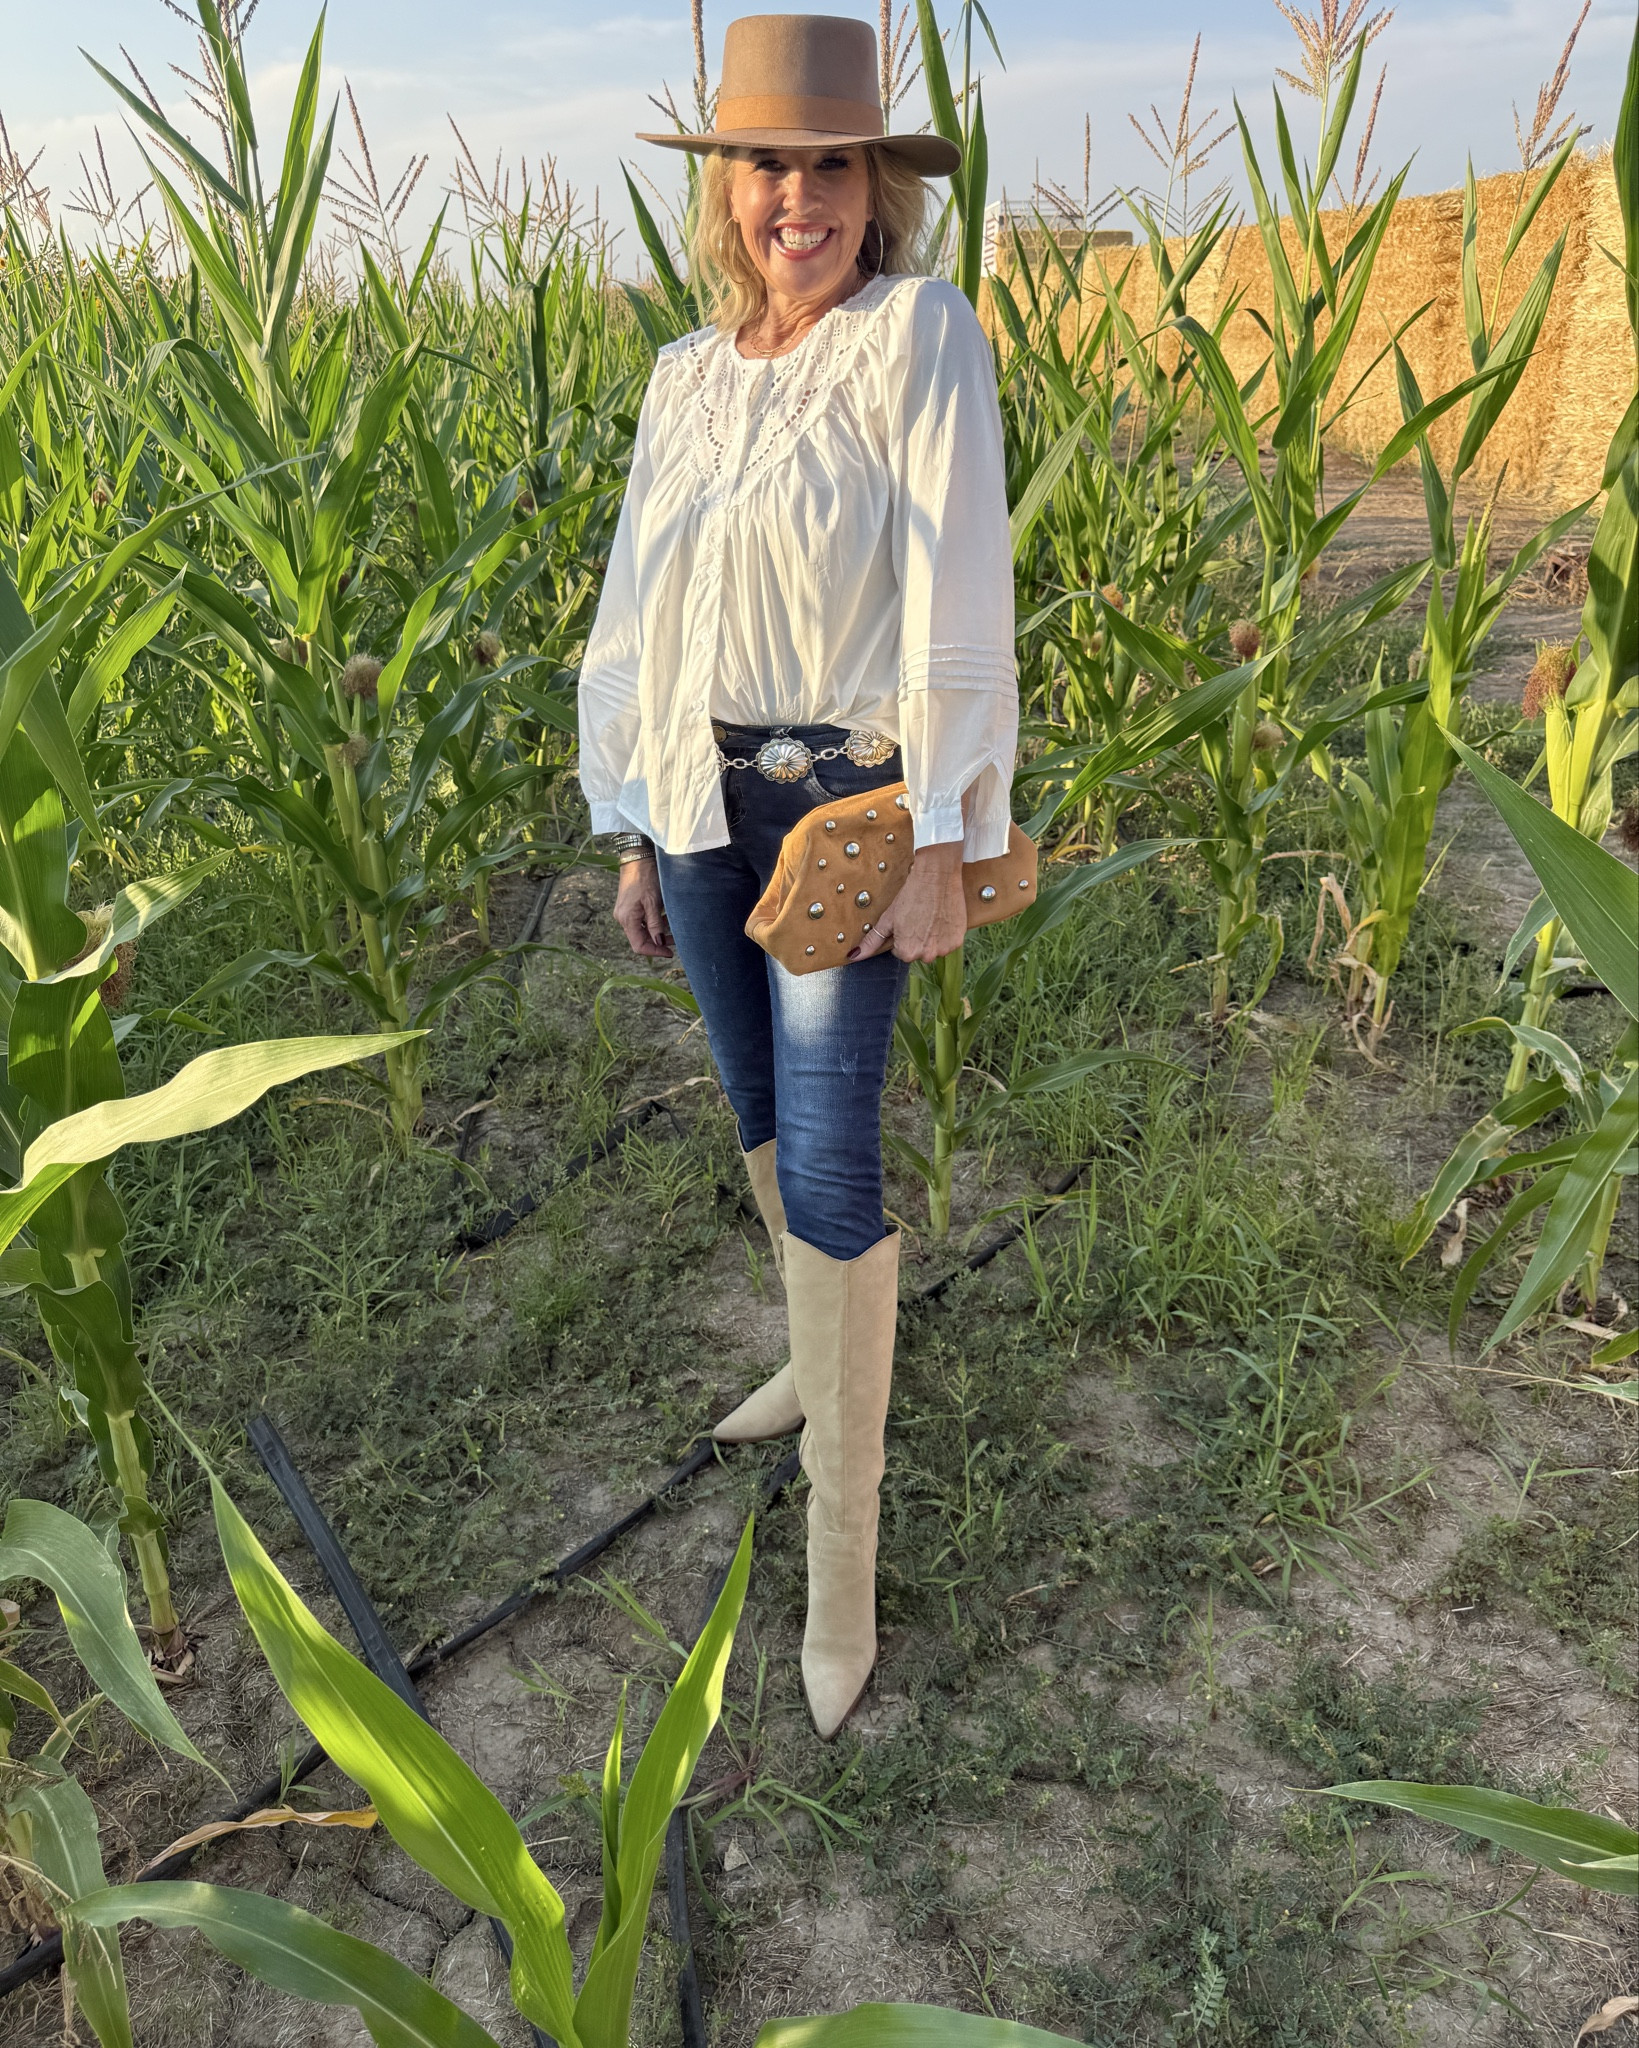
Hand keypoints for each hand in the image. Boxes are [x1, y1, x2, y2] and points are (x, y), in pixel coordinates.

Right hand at [613, 857, 672, 957]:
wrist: (637, 857)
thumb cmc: (645, 877)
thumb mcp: (653, 902)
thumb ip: (656, 924)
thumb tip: (660, 942)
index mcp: (627, 919)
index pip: (639, 946)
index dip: (655, 951)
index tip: (670, 952)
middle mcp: (623, 918)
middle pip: (641, 939)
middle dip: (659, 942)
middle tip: (677, 940)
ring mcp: (625, 912)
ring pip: (642, 930)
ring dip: (658, 932)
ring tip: (674, 928)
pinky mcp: (629, 907)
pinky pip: (642, 921)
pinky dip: (654, 922)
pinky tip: (666, 917)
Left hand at [853, 841, 965, 962]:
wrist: (937, 876)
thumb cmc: (911, 895)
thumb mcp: (888, 918)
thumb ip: (872, 941)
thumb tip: (854, 956)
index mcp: (907, 952)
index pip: (900, 952)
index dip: (901, 936)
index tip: (906, 921)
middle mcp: (927, 955)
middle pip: (918, 952)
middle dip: (917, 939)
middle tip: (919, 918)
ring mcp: (944, 949)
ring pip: (934, 948)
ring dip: (932, 937)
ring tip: (930, 917)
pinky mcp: (958, 941)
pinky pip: (948, 943)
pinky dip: (945, 934)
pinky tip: (941, 918)